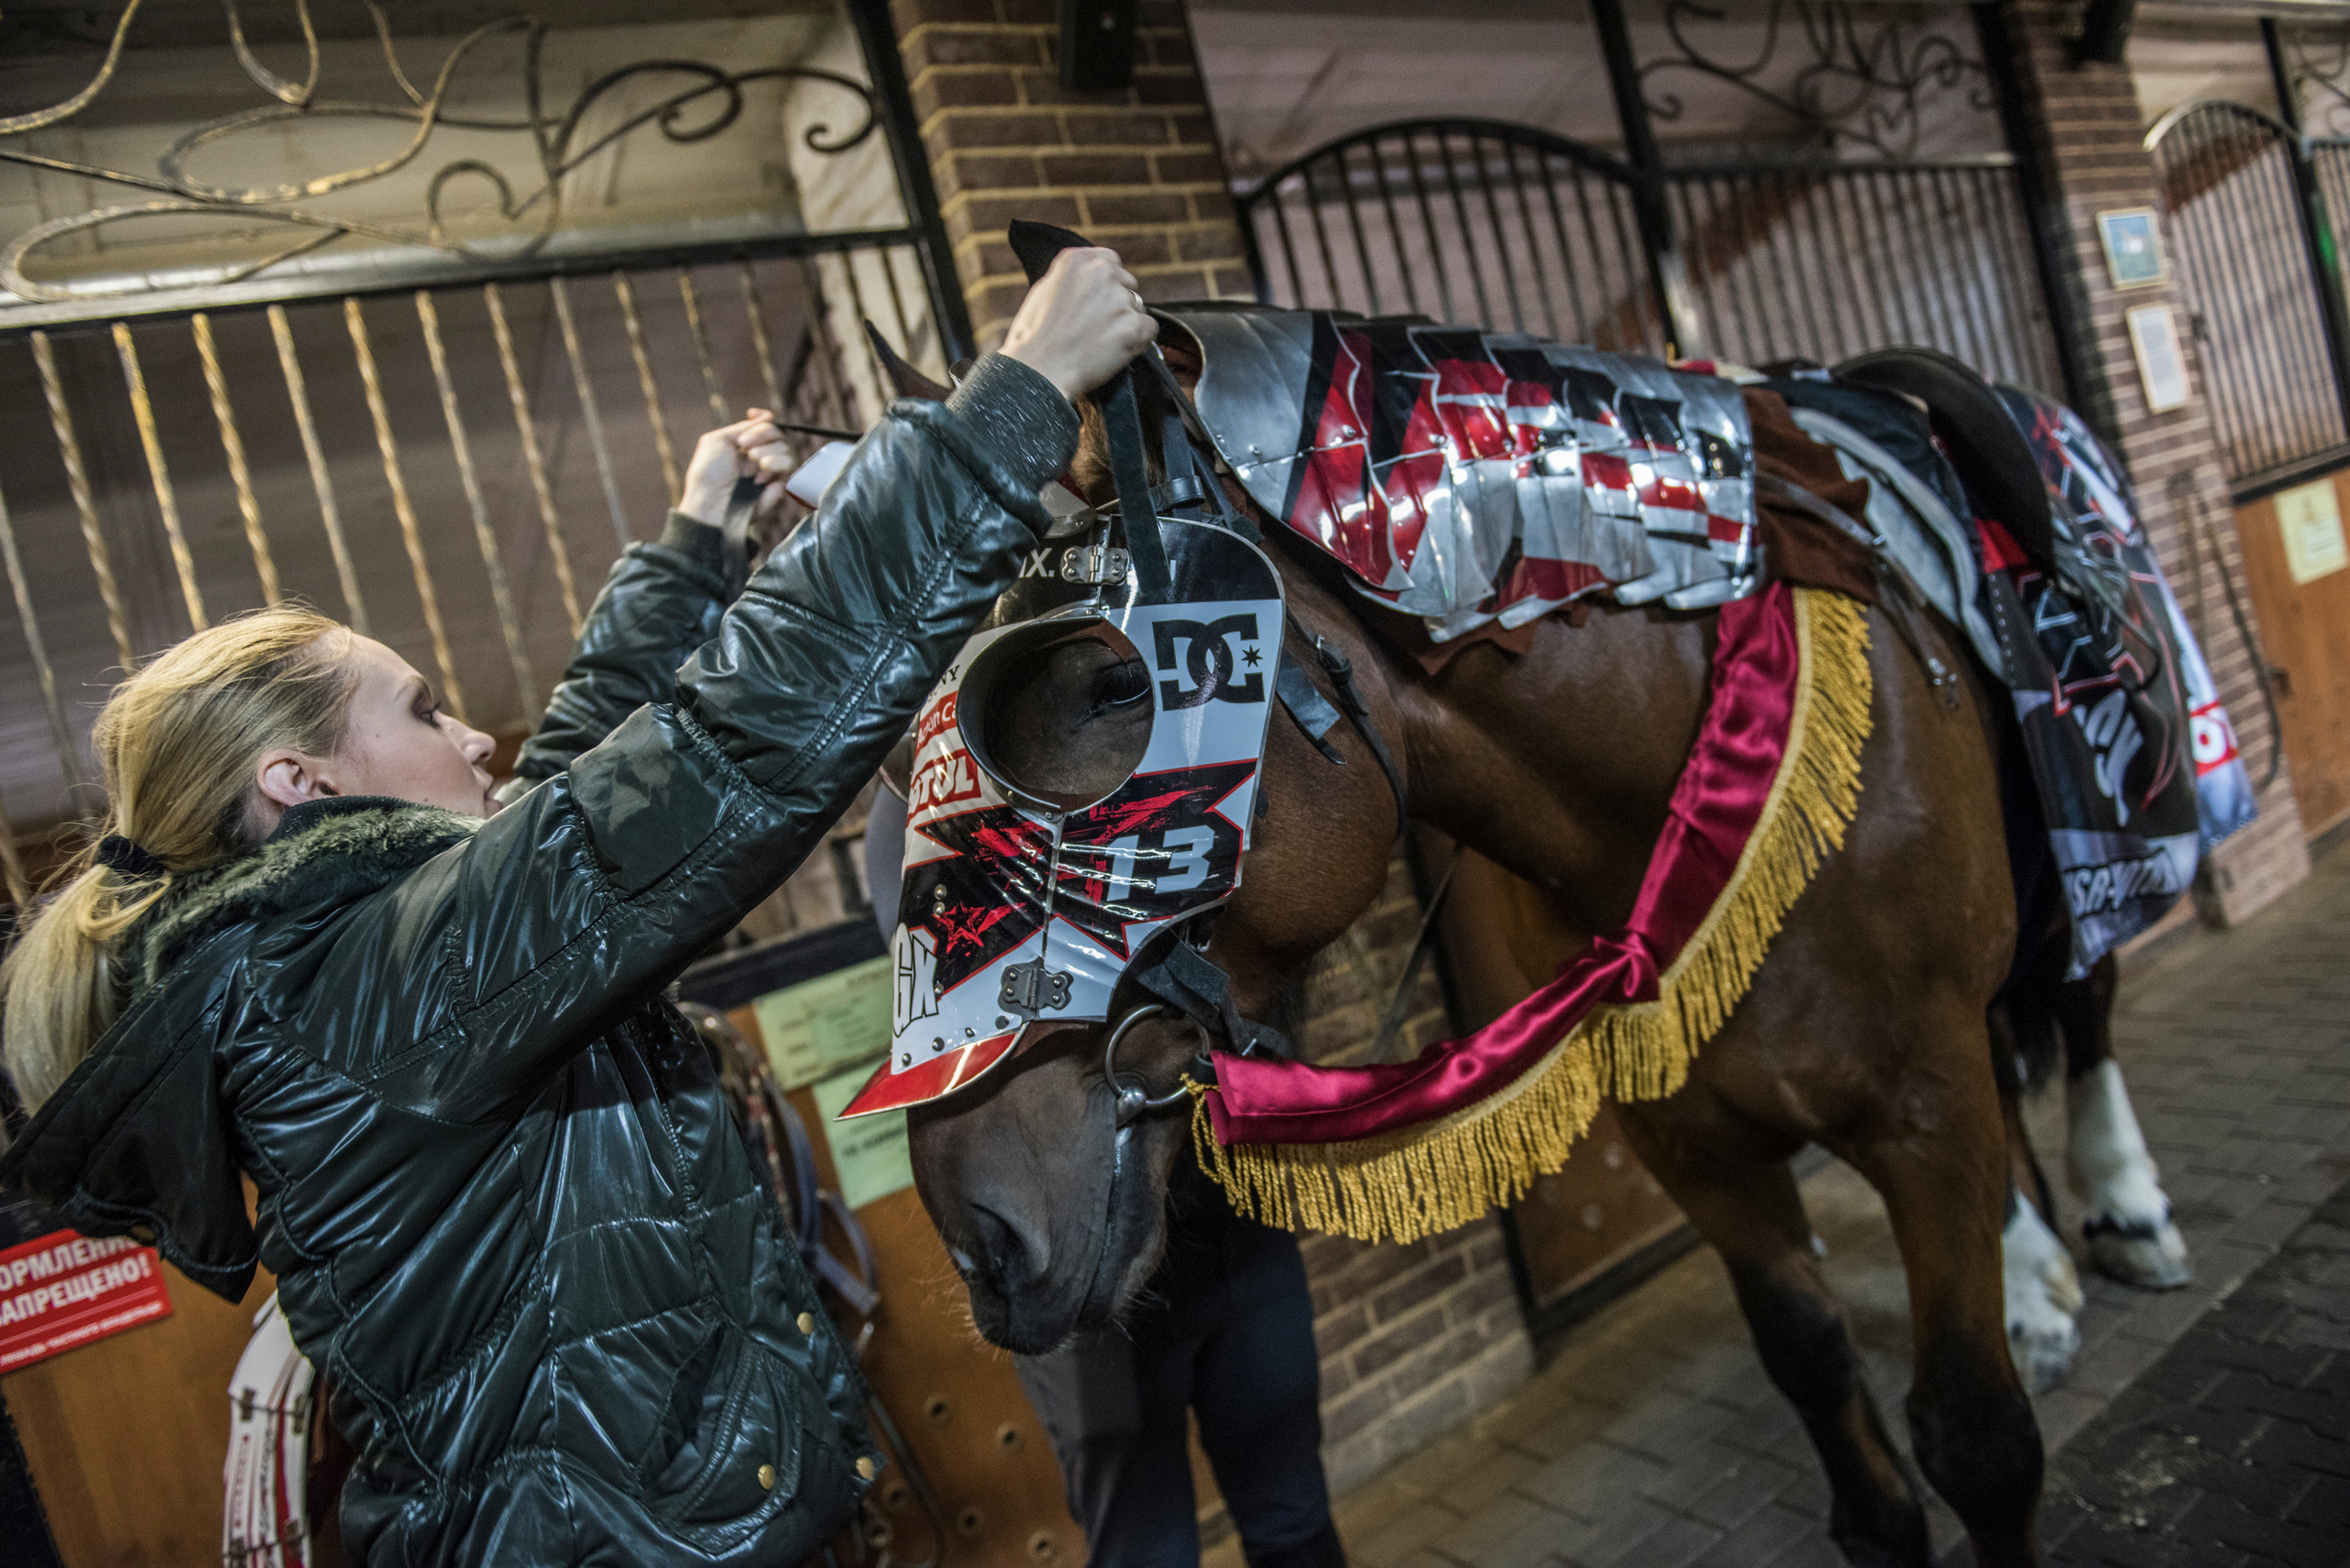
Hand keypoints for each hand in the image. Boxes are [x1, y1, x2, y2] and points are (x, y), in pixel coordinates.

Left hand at [678, 411, 793, 543]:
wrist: (712, 501)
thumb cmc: (708, 475)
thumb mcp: (716, 440)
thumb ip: (741, 427)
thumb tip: (766, 416)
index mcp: (745, 447)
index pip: (765, 426)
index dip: (762, 419)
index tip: (752, 413)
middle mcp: (759, 457)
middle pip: (777, 433)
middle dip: (762, 434)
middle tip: (744, 445)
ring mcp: (770, 471)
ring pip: (785, 448)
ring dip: (766, 451)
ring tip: (751, 464)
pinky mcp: (780, 485)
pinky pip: (789, 465)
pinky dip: (775, 465)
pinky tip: (760, 474)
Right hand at [1000, 247, 1156, 400]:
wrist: (1041, 371)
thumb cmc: (1035, 338)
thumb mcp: (1044, 291)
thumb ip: (1073, 279)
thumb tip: (1090, 279)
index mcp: (1077, 260)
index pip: (1110, 261)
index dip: (1108, 283)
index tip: (1100, 300)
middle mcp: (1101, 273)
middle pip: (1126, 285)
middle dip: (1117, 303)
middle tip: (1097, 327)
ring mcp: (1119, 298)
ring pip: (1137, 308)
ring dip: (1125, 323)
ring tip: (1100, 343)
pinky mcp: (1133, 325)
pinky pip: (1150, 328)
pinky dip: (1138, 341)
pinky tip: (1117, 351)